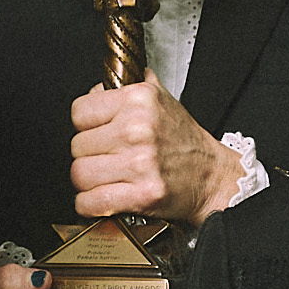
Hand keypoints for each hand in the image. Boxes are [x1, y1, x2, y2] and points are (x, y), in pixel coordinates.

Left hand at [69, 76, 240, 226]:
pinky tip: (100, 198)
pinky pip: (91, 201)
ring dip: (87, 180)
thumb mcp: (161, 97)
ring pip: (80, 174)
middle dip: (88, 154)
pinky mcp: (142, 195)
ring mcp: (140, 164)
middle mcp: (138, 129)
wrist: (212, 176)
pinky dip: (89, 204)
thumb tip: (100, 84)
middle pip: (77, 146)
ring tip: (104, 177)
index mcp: (139, 100)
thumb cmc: (183, 140)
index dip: (85, 124)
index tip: (97, 132)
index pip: (80, 112)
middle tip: (106, 157)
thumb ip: (129, 84)